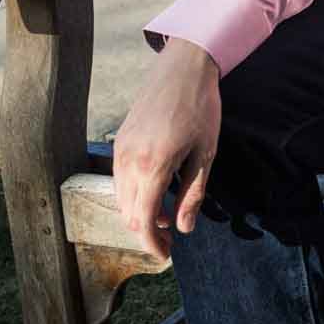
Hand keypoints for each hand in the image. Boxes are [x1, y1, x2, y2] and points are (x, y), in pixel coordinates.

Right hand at [111, 39, 220, 258]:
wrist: (182, 68)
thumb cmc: (200, 108)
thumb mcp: (205, 153)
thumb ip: (193, 193)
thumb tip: (185, 228)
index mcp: (153, 166)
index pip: (144, 220)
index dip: (152, 243)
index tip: (166, 255)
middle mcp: (128, 161)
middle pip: (129, 213)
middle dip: (148, 233)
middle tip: (171, 241)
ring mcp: (119, 151)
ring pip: (122, 199)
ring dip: (140, 214)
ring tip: (167, 218)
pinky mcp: (118, 142)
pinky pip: (119, 180)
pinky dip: (134, 195)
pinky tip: (156, 193)